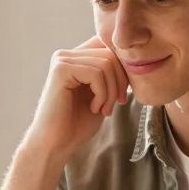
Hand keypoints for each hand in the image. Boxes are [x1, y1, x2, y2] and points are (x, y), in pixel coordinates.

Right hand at [22, 36, 128, 163]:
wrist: (56, 144)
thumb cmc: (77, 124)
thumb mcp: (102, 94)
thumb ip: (112, 74)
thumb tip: (133, 60)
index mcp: (75, 58)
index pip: (108, 45)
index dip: (123, 68)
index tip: (122, 95)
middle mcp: (66, 55)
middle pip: (110, 53)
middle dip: (120, 82)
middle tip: (115, 105)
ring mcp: (62, 60)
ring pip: (106, 63)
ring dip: (111, 91)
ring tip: (103, 110)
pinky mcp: (60, 70)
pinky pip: (96, 73)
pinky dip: (102, 94)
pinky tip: (94, 108)